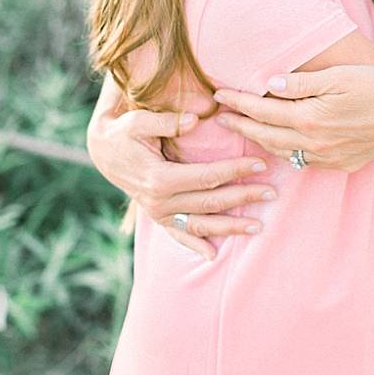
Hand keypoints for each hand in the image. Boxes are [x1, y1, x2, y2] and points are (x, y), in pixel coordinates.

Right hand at [87, 80, 278, 260]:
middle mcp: (160, 202)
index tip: (261, 162)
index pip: (208, 176)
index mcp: (160, 178)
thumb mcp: (138, 122)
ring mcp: (159, 213)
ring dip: (230, 227)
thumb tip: (195, 118)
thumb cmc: (123, 132)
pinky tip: (214, 256)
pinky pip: (179, 236)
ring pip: (201, 225)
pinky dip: (195, 246)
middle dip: (243, 197)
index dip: (236, 170)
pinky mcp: (157, 217)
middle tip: (272, 192)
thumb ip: (167, 122)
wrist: (101, 152)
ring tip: (258, 226)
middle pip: (211, 202)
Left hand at [213, 65, 373, 172]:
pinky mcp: (342, 164)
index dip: (238, 103)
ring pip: (283, 152)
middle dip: (241, 126)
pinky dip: (288, 153)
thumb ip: (300, 83)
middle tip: (222, 118)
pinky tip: (284, 145)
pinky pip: (305, 162)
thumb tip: (269, 84)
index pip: (262, 111)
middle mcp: (314, 144)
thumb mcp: (337, 76)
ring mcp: (328, 158)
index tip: (220, 95)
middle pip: (266, 136)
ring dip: (261, 141)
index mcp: (309, 119)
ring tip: (247, 131)